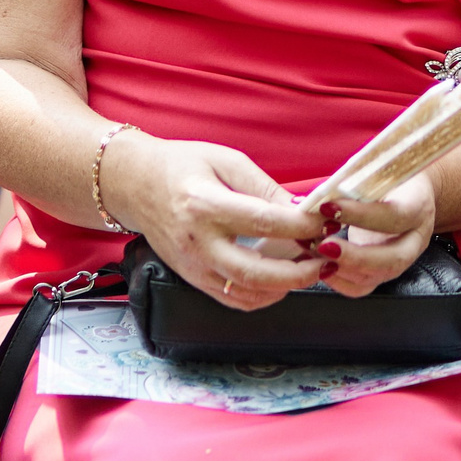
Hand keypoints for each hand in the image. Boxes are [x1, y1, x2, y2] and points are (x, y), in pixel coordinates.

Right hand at [102, 133, 325, 310]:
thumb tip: (301, 209)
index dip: (300, 226)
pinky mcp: (192, 279)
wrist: (136, 185)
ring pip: (246, 295)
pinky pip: (232, 300)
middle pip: (256, 273)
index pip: (263, 222)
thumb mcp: (226, 161)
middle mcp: (198, 243)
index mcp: (205, 205)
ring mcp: (193, 267)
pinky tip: (281, 280)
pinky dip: (263, 296)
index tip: (324, 222)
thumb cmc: (182, 165)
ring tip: (309, 270)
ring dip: (285, 288)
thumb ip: (264, 186)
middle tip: (325, 259)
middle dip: (299, 272)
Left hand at [306, 174, 434, 297]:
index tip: (327, 207)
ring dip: (341, 269)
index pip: (393, 216)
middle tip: (323, 245)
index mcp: (418, 207)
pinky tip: (319, 266)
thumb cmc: (389, 176)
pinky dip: (338, 281)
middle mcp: (415, 239)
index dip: (360, 214)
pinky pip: (362, 287)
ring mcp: (402, 260)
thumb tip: (317, 195)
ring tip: (314, 251)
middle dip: (355, 257)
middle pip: (392, 259)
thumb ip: (354, 183)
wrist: (409, 193)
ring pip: (375, 277)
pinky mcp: (383, 272)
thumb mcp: (380, 171)